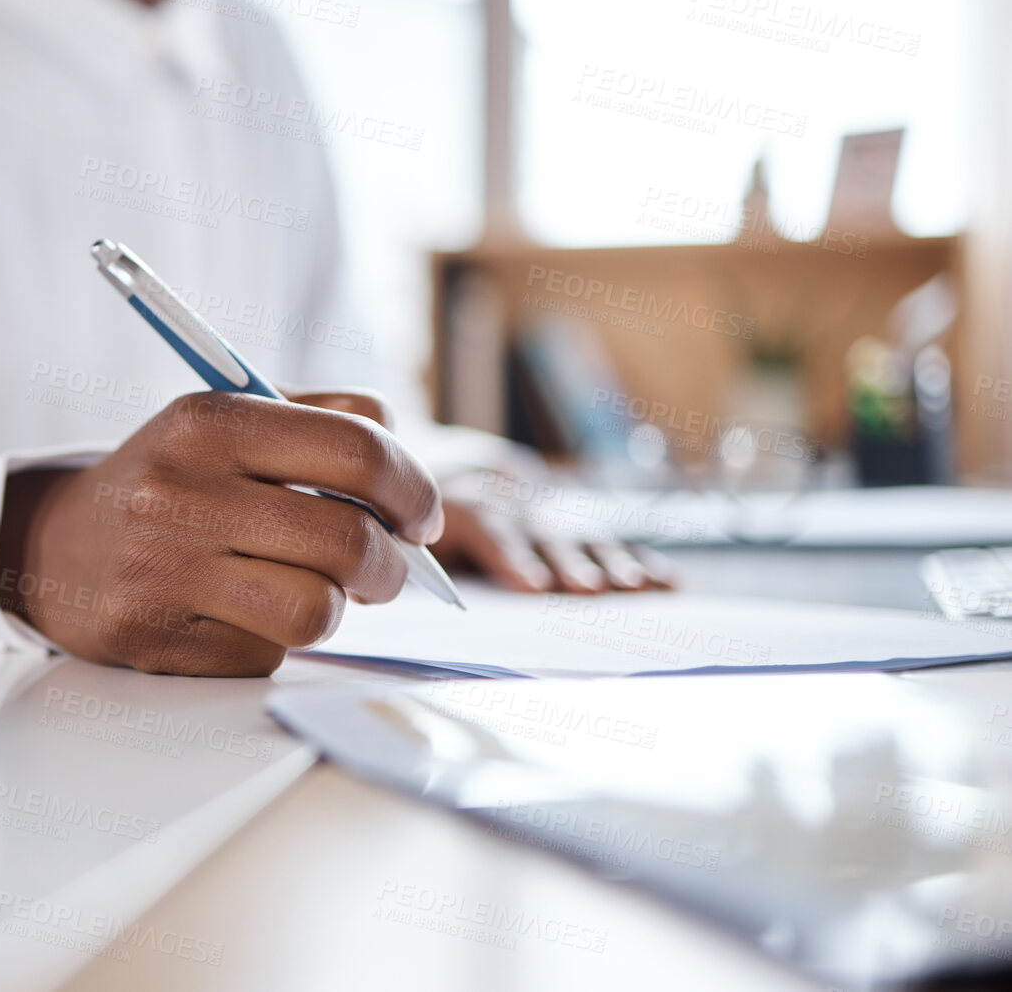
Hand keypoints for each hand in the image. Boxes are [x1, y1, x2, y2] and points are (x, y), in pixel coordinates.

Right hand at [0, 391, 443, 676]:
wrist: (52, 547)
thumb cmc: (167, 483)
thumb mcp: (226, 421)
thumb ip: (323, 420)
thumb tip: (410, 479)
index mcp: (208, 422)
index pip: (356, 449)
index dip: (413, 489)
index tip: (421, 516)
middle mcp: (180, 493)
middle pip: (348, 540)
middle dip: (390, 567)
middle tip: (384, 569)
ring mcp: (163, 573)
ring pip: (316, 612)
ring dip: (335, 610)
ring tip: (317, 593)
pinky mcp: (156, 642)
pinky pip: (266, 657)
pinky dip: (271, 641)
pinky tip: (238, 614)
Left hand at [288, 394, 678, 594]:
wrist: (396, 444)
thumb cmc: (375, 495)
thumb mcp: (370, 505)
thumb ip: (381, 537)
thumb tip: (378, 582)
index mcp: (443, 490)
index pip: (481, 518)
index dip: (508, 550)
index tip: (532, 584)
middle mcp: (492, 488)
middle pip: (534, 525)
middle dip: (564, 560)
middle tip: (591, 592)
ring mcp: (525, 497)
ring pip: (570, 528)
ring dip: (606, 559)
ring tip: (635, 590)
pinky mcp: (549, 507)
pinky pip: (596, 533)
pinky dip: (631, 556)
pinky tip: (666, 582)